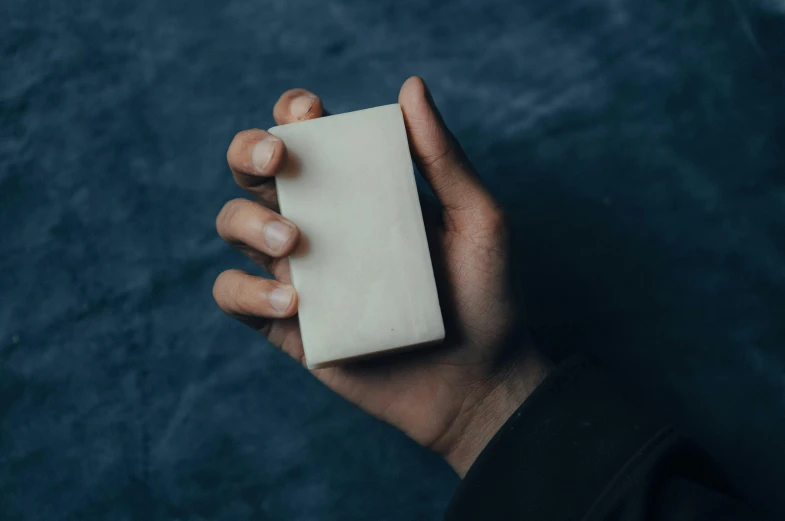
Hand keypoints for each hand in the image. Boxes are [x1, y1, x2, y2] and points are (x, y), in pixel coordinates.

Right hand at [213, 77, 549, 475]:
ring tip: (293, 242)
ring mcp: (300, 274)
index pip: (307, 139)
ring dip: (247, 221)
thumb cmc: (487, 296)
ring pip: (233, 226)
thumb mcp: (477, 219)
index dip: (291, 115)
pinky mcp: (290, 327)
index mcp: (361, 193)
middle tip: (279, 162)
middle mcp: (322, 226)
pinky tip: (293, 301)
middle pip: (253, 172)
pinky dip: (247, 291)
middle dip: (249, 152)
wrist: (481, 382)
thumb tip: (411, 86)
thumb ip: (442, 157)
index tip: (306, 113)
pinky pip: (235, 297)